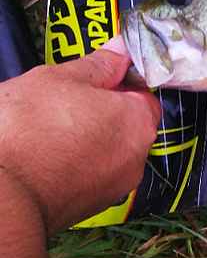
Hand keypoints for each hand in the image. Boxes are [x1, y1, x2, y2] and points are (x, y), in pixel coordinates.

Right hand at [0, 37, 159, 233]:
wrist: (1, 195)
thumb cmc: (27, 135)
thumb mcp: (59, 80)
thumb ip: (99, 65)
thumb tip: (119, 51)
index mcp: (138, 121)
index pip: (142, 94)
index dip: (118, 83)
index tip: (95, 80)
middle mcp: (136, 157)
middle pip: (126, 124)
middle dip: (100, 112)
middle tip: (63, 102)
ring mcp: (114, 186)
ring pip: (106, 151)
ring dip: (85, 139)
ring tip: (47, 130)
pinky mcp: (90, 206)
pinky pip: (89, 175)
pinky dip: (73, 164)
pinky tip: (44, 155)